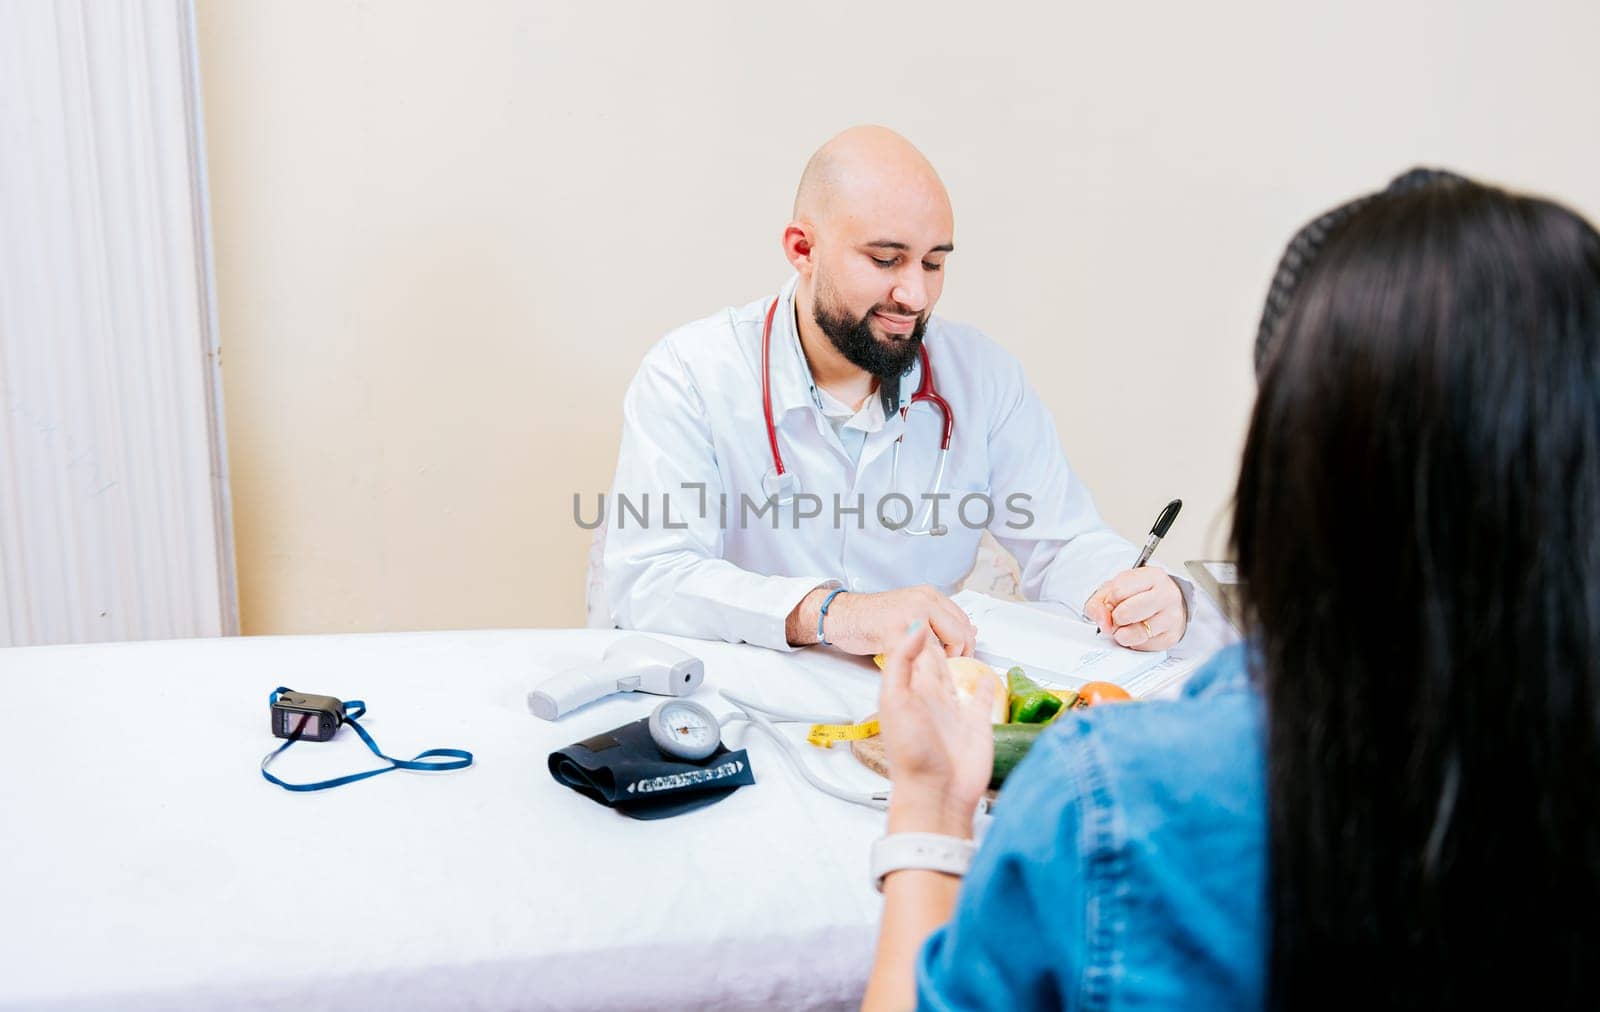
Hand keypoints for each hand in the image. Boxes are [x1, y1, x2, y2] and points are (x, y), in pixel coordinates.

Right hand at [825, 585, 977, 657]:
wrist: (842, 615)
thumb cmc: (874, 618)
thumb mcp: (911, 611)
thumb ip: (938, 620)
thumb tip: (971, 632)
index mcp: (930, 595)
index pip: (964, 622)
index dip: (966, 645)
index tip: (959, 658)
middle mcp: (924, 600)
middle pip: (960, 634)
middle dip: (959, 656)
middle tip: (948, 669)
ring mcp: (910, 614)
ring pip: (944, 646)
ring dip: (942, 664)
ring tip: (931, 670)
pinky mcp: (895, 631)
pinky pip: (919, 655)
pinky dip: (921, 668)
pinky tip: (914, 671)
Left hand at [877, 623, 995, 836]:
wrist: (937, 793)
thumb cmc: (912, 753)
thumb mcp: (895, 701)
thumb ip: (902, 663)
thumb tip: (914, 628)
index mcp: (910, 691)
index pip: (914, 654)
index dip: (918, 635)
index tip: (923, 611)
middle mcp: (932, 699)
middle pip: (936, 663)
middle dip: (939, 643)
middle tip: (945, 623)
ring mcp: (955, 712)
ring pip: (959, 678)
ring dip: (962, 661)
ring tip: (966, 643)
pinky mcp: (978, 724)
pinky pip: (983, 699)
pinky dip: (986, 686)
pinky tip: (988, 677)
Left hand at [1083, 569, 1186, 649]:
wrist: (1166, 603)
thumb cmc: (1139, 594)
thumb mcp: (1115, 588)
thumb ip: (1098, 603)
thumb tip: (1103, 623)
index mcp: (1152, 576)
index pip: (1118, 591)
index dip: (1108, 601)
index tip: (1111, 603)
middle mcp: (1166, 595)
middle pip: (1126, 613)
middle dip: (1115, 619)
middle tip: (1117, 618)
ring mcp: (1172, 617)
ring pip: (1135, 633)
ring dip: (1123, 634)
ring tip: (1126, 626)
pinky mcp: (1171, 637)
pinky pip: (1143, 646)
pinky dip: (1135, 642)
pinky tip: (1139, 632)